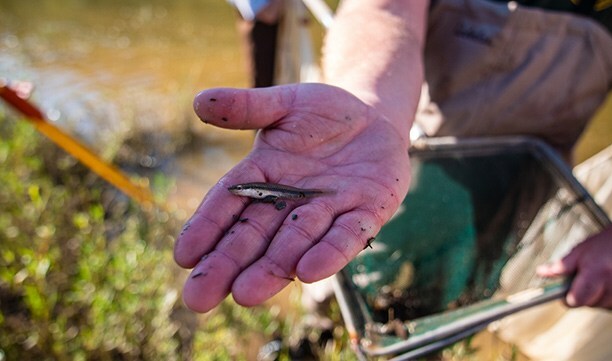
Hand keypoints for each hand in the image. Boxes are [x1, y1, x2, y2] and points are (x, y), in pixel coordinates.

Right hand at [174, 83, 411, 311]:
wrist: (372, 117)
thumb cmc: (322, 113)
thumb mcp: (283, 104)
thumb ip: (247, 107)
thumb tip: (198, 101)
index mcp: (263, 175)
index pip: (229, 203)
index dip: (206, 228)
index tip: (183, 256)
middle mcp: (291, 201)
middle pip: (255, 236)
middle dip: (228, 266)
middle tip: (199, 299)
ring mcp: (329, 209)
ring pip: (296, 242)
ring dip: (273, 268)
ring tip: (246, 294)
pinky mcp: (367, 212)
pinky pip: (348, 235)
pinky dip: (330, 252)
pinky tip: (309, 272)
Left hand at [537, 217, 611, 309]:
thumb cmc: (608, 243)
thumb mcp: (580, 251)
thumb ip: (560, 266)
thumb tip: (541, 273)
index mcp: (598, 273)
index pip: (577, 300)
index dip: (568, 298)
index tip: (566, 293)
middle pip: (589, 305)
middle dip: (584, 295)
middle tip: (588, 278)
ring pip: (603, 307)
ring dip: (599, 297)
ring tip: (603, 278)